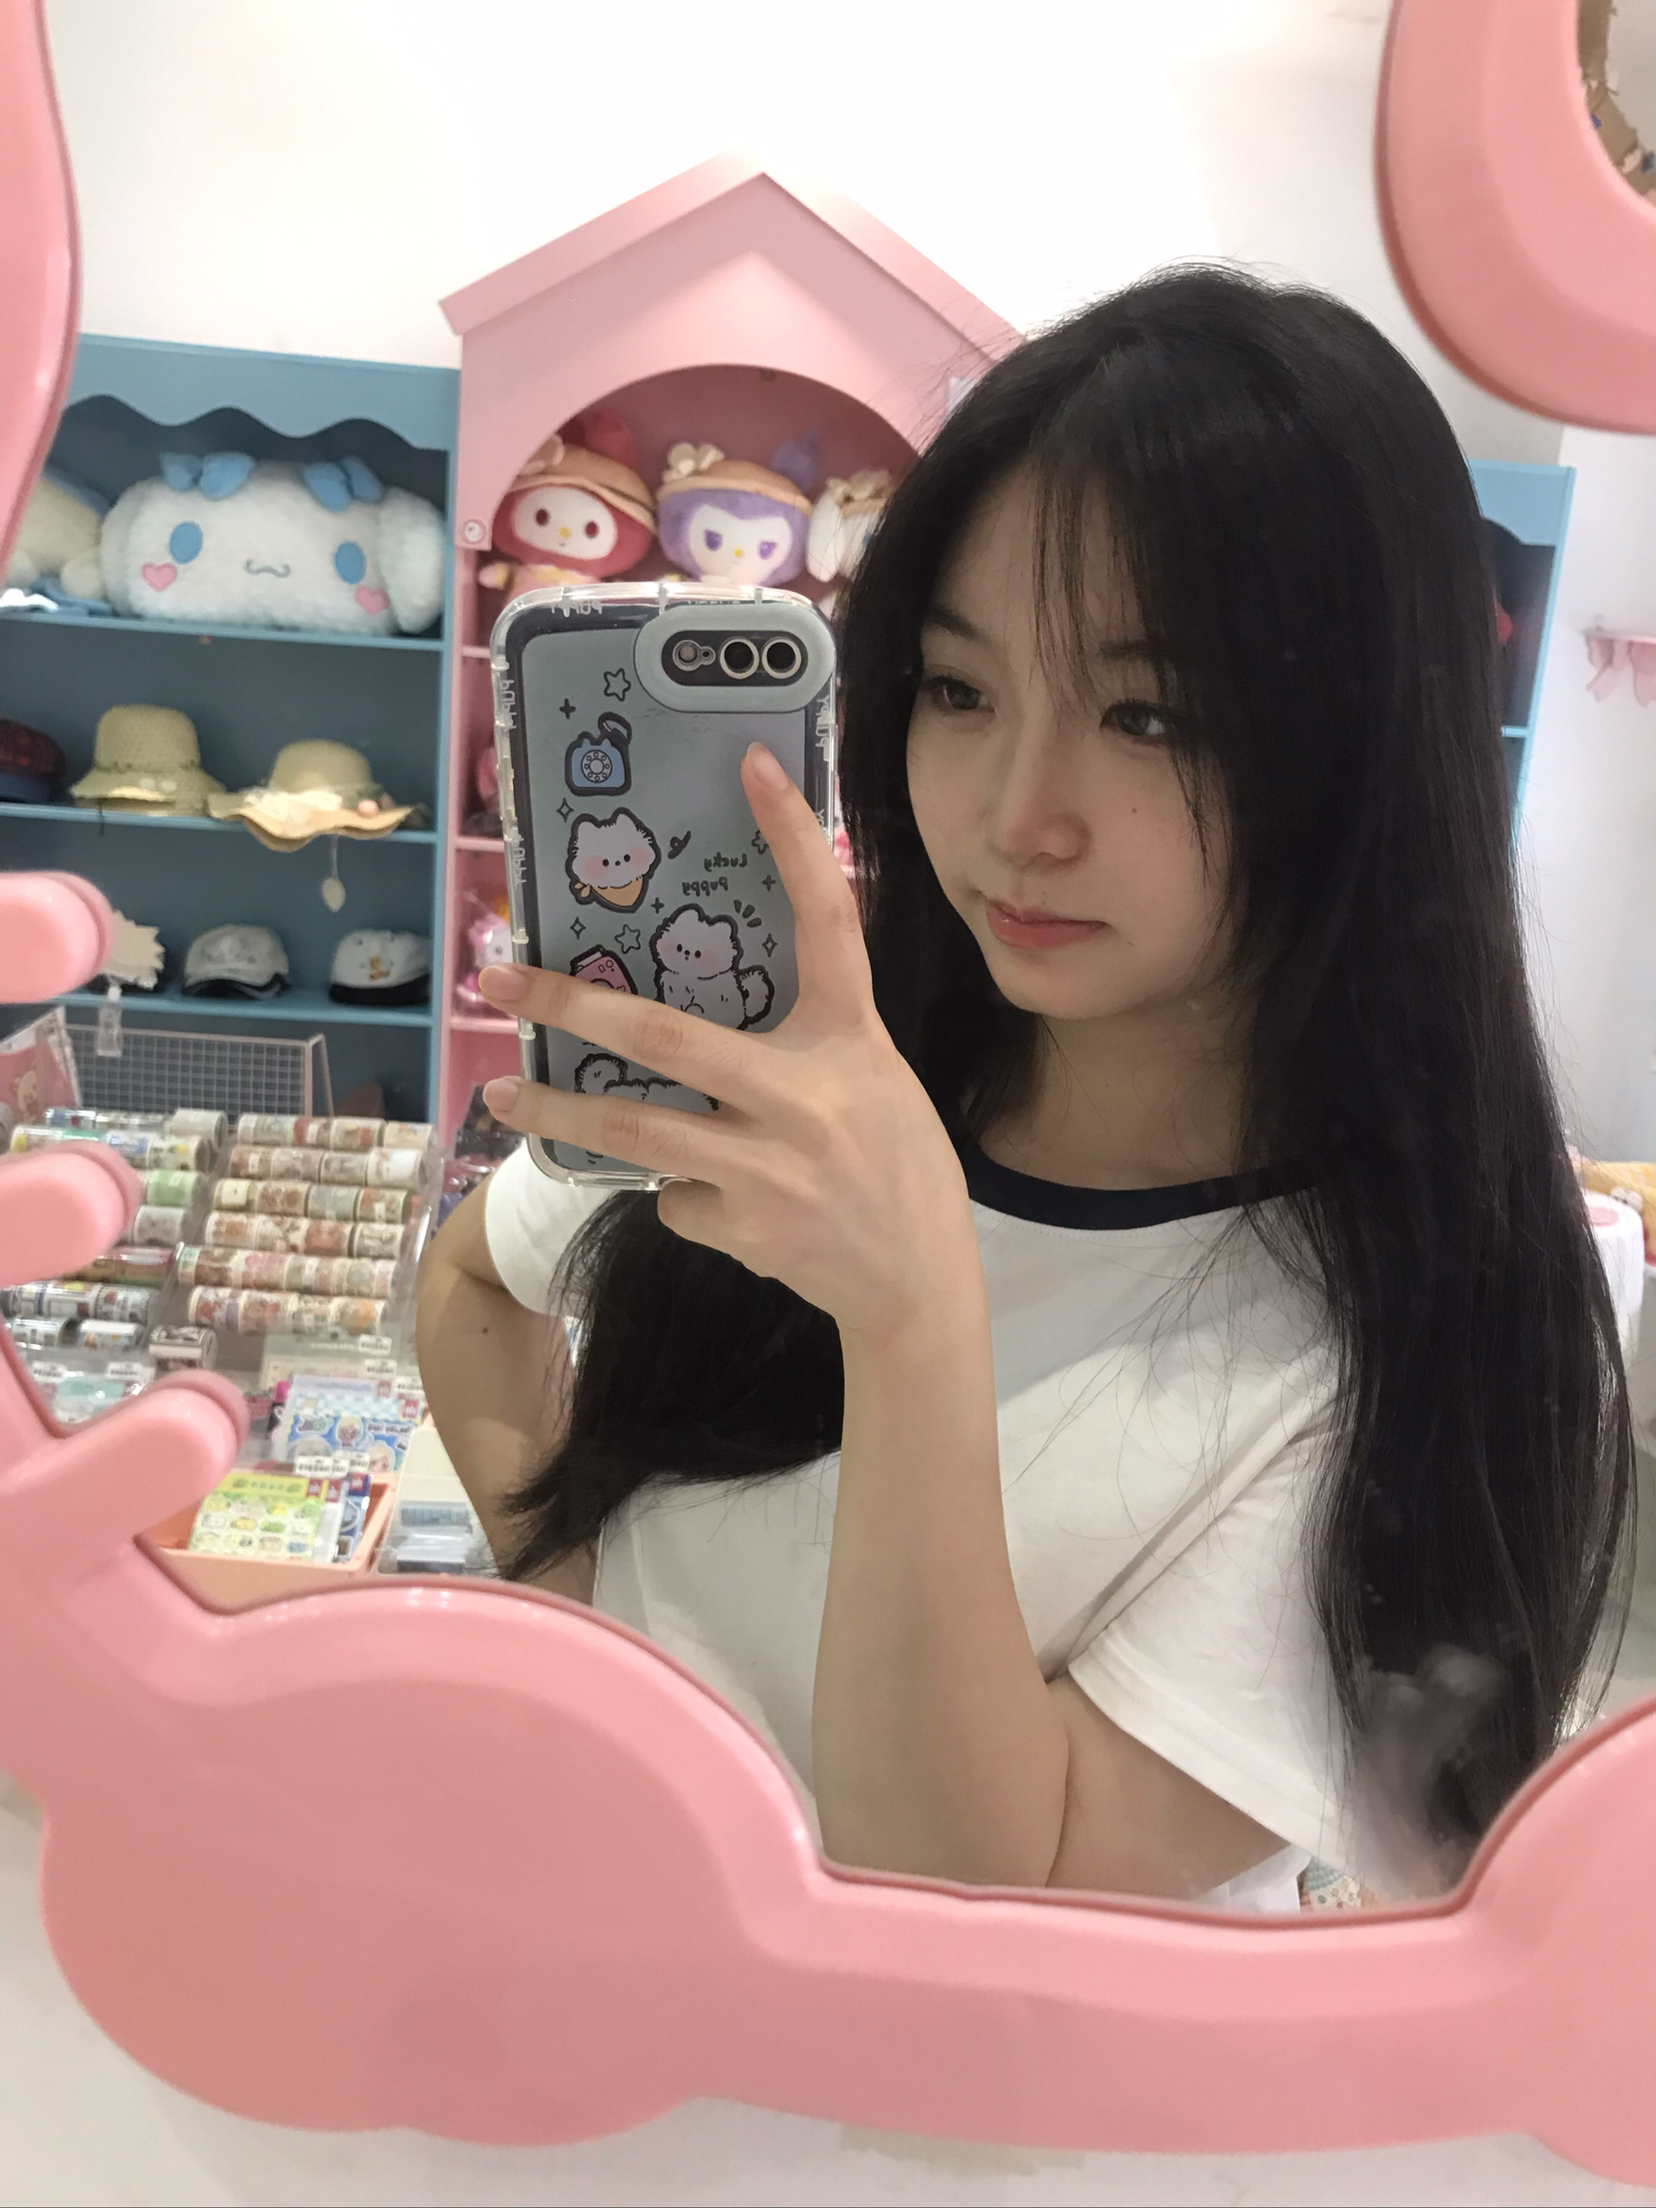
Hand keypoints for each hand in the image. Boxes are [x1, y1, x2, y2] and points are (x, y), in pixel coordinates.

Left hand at [477, 743, 980, 1336]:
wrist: (917, 1284)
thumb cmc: (896, 1166)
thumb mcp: (871, 1079)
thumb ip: (805, 1043)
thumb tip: (698, 1019)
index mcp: (851, 1037)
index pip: (826, 918)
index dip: (792, 838)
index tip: (753, 764)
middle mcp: (808, 1093)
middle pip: (668, 1035)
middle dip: (573, 1004)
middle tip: (500, 976)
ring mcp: (771, 1165)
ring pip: (637, 1127)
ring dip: (559, 1110)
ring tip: (502, 1093)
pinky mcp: (744, 1224)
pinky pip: (673, 1194)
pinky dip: (676, 1190)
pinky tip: (715, 1200)